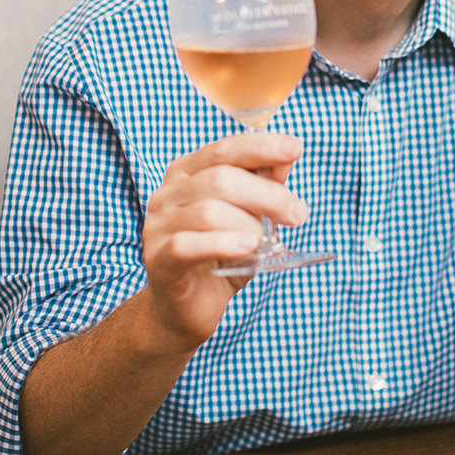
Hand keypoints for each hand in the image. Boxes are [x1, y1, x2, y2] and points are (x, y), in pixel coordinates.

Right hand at [140, 133, 306, 351]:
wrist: (189, 307)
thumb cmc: (223, 254)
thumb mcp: (250, 216)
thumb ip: (265, 184)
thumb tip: (286, 158)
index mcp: (188, 172)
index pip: (225, 149)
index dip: (261, 147)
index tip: (295, 148)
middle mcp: (167, 194)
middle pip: (221, 179)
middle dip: (268, 194)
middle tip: (297, 214)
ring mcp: (158, 226)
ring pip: (209, 212)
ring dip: (249, 225)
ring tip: (262, 242)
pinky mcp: (158, 260)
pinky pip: (188, 245)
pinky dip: (223, 244)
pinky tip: (247, 249)